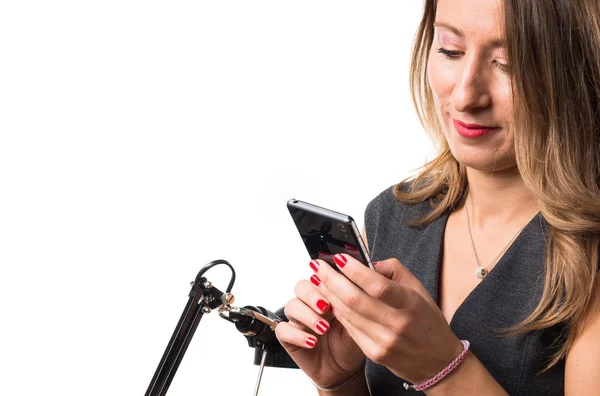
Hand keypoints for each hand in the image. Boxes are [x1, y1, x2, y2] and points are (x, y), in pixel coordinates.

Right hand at [275, 270, 365, 387]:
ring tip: (323, 328)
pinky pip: (283, 330)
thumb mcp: (359, 326)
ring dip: (307, 315)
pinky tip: (312, 341)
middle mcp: (310, 305)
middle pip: (301, 287)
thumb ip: (354, 309)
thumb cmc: (350, 345)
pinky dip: (297, 335)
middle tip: (326, 307)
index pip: (319, 278)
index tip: (335, 289)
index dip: (324, 281)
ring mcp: (298, 320)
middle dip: (313, 295)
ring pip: (291, 305)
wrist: (343, 371)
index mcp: (327, 296)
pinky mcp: (289, 337)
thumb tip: (358, 291)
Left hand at [313, 254, 463, 384]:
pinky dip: (337, 311)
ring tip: (319, 279)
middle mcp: (397, 324)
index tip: (339, 258)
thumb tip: (366, 262)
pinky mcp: (374, 353)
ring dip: (329, 294)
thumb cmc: (426, 320)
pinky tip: (330, 299)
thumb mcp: (418, 289)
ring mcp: (384, 341)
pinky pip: (350, 328)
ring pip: (347, 314)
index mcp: (410, 303)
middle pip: (355, 300)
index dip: (355, 271)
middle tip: (318, 266)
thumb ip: (392, 270)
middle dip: (332, 280)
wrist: (437, 361)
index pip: (378, 285)